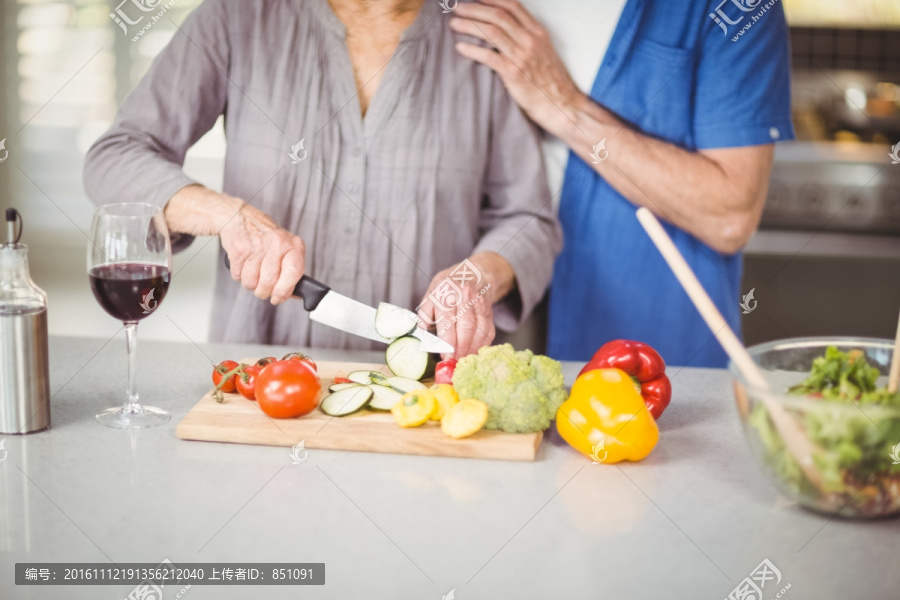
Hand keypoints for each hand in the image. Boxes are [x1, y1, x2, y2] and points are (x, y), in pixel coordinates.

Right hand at [218, 202, 305, 303]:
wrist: (240, 218)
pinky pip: (238, 276)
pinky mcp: (239, 249)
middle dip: (264, 291)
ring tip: (253, 273)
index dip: (285, 290)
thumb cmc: (266, 237)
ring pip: (251, 282)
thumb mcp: (286, 249)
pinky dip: (239, 276)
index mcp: (293, 245)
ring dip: (250, 284)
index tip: (278, 298)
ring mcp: (257, 246)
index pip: (294, 272)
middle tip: (263, 289)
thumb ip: (292, 272)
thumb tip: (294, 295)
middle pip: (270, 282)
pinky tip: (243, 265)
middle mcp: (277, 243)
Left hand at [417, 253, 513, 359]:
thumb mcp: (430, 295)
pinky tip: (473, 353)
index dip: (447, 343)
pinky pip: (488, 332)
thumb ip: (425, 316)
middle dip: (461, 349)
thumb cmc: (447, 288)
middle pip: (467, 328)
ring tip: (463, 362)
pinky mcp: (489, 312)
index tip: (445, 358)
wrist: (473, 273)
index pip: (448, 321)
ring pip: (479, 332)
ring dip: (472, 350)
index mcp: (446, 292)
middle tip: (454, 363)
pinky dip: (481, 346)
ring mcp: (480, 303)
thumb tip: (422, 336)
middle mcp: (465, 296)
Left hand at [450, 0, 582, 134]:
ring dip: (469, 25)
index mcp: (538, 32)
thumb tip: (504, 30)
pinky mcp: (514, 73)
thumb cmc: (551, 82)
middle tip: (457, 8)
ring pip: (491, 32)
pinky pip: (488, 56)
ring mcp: (522, 55)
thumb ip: (526, 38)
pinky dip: (472, 50)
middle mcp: (530, 39)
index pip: (512, 5)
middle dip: (474, 9)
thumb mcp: (544, 51)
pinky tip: (460, 47)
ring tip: (454, 24)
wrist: (562, 105)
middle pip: (498, 15)